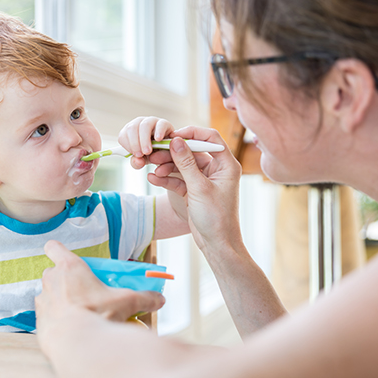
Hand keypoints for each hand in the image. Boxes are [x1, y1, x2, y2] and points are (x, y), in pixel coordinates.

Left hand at [35, 240, 165, 330]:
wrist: (75, 344)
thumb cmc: (97, 315)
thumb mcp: (126, 302)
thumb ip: (144, 298)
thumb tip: (159, 299)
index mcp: (70, 268)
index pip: (54, 248)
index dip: (58, 250)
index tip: (65, 256)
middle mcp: (52, 280)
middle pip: (53, 271)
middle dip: (65, 279)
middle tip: (83, 290)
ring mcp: (43, 301)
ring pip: (49, 293)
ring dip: (60, 299)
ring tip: (78, 311)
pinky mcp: (39, 321)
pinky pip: (47, 315)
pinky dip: (56, 319)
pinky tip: (71, 327)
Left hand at [118, 116, 174, 169]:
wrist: (167, 152)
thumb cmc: (152, 154)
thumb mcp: (143, 160)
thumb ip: (137, 162)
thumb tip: (138, 161)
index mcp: (130, 132)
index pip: (123, 136)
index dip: (128, 146)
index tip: (135, 155)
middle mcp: (139, 124)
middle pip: (131, 128)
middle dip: (135, 143)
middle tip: (140, 154)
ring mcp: (151, 122)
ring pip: (144, 125)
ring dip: (145, 139)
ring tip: (148, 151)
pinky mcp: (164, 123)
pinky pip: (161, 124)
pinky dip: (159, 131)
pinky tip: (158, 139)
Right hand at [146, 127, 242, 249]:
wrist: (217, 244)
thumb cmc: (216, 217)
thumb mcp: (199, 188)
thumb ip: (186, 163)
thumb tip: (176, 141)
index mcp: (226, 165)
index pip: (210, 138)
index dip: (192, 133)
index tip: (173, 135)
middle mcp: (217, 169)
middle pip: (193, 151)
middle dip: (173, 152)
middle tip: (155, 151)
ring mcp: (204, 180)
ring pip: (183, 165)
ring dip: (167, 165)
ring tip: (151, 167)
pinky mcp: (194, 190)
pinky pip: (179, 179)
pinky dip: (167, 179)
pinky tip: (152, 179)